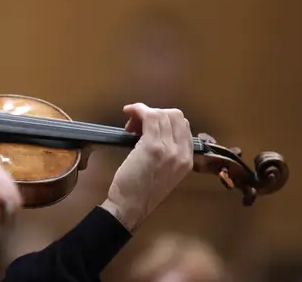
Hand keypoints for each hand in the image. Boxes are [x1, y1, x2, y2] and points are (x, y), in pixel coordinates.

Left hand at [100, 103, 192, 231]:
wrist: (131, 207)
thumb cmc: (143, 192)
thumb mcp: (165, 172)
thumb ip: (168, 152)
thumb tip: (156, 130)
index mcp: (188, 160)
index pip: (184, 125)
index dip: (165, 119)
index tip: (147, 126)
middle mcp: (182, 153)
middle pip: (175, 116)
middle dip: (155, 113)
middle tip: (137, 126)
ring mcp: (169, 149)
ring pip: (161, 114)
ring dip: (143, 113)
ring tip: (130, 127)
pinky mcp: (152, 147)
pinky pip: (149, 117)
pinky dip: (138, 110)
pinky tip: (128, 113)